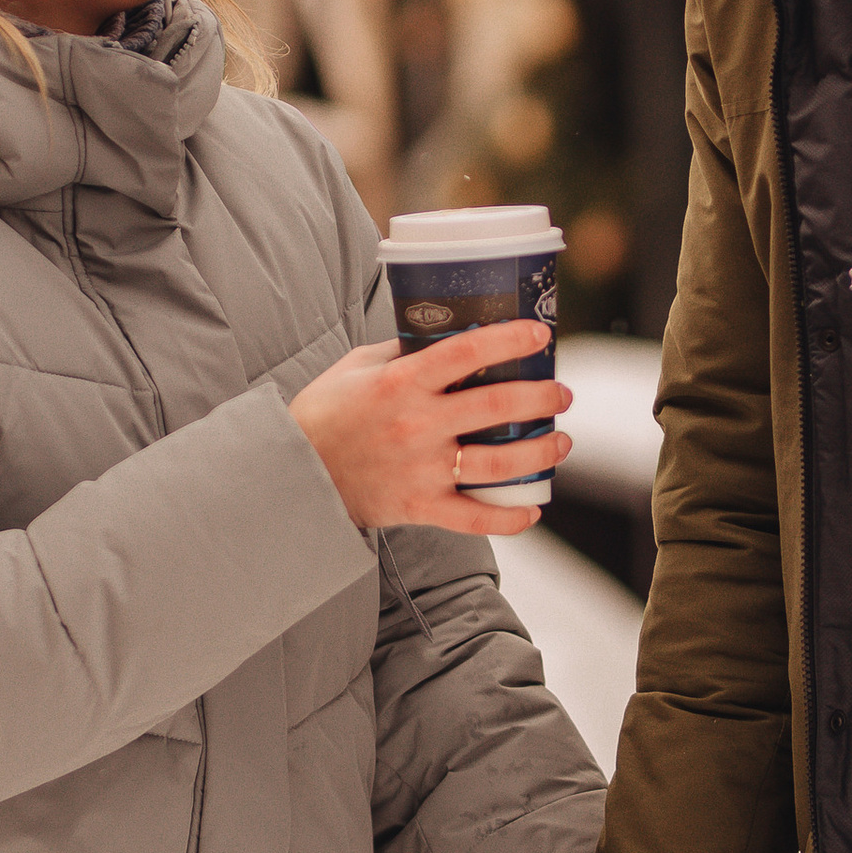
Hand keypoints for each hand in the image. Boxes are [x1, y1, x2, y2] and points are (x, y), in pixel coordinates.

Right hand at [290, 324, 572, 535]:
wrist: (290, 476)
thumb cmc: (324, 414)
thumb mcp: (356, 367)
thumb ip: (402, 351)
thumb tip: (447, 334)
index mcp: (400, 382)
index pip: (466, 352)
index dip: (509, 340)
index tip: (540, 334)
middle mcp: (416, 425)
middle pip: (496, 408)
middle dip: (540, 398)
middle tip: (561, 393)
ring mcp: (421, 469)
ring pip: (498, 463)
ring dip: (540, 452)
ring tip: (561, 441)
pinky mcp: (420, 507)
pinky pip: (474, 519)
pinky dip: (509, 519)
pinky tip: (534, 509)